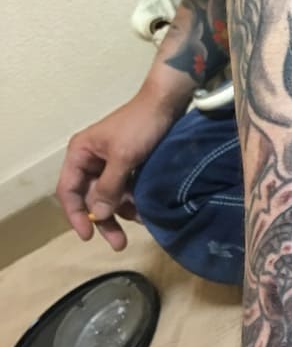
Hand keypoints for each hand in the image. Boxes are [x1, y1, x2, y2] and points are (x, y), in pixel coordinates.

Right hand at [56, 89, 179, 250]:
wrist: (167, 102)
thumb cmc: (141, 126)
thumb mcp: (123, 157)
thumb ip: (109, 187)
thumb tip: (98, 214)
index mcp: (80, 153)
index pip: (68, 191)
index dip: (76, 215)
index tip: (88, 236)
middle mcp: (91, 159)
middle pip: (90, 198)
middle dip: (104, 220)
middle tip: (118, 244)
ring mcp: (110, 163)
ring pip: (109, 196)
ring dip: (122, 212)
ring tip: (141, 222)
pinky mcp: (128, 164)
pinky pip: (125, 189)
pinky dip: (133, 201)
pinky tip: (144, 212)